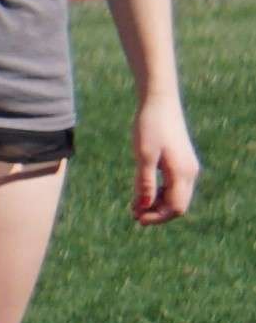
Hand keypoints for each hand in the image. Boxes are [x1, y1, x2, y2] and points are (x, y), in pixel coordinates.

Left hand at [134, 98, 201, 224]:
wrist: (159, 103)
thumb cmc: (149, 127)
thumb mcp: (143, 156)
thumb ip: (144, 182)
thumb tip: (143, 207)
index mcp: (183, 173)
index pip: (176, 208)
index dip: (157, 217)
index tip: (137, 218)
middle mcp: (190, 172)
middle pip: (178, 205)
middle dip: (157, 213)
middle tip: (133, 214)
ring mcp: (187, 167)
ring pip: (176, 196)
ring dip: (157, 204)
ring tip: (134, 206)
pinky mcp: (181, 162)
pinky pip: (173, 186)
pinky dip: (159, 193)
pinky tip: (142, 193)